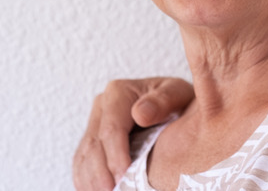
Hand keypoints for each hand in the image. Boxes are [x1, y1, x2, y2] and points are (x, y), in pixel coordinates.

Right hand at [72, 77, 193, 190]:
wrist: (176, 104)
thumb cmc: (180, 99)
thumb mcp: (178, 93)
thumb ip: (163, 100)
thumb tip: (140, 114)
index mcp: (119, 93)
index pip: (111, 129)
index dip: (115, 155)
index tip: (123, 176)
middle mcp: (101, 106)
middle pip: (94, 146)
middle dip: (101, 173)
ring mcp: (95, 123)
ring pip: (84, 156)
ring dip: (91, 180)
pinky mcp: (93, 140)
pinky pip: (82, 162)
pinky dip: (86, 179)